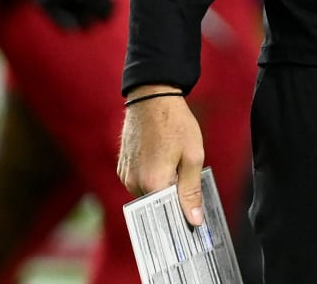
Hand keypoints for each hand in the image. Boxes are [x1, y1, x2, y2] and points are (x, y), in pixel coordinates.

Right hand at [118, 90, 207, 225]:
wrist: (153, 96)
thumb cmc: (175, 123)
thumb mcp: (192, 156)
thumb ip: (191, 191)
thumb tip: (194, 220)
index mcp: (153, 183)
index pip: (167, 214)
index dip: (182, 214)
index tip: (193, 212)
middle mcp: (134, 183)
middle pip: (156, 205)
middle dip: (172, 199)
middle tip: (186, 180)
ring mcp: (125, 175)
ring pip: (147, 194)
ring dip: (161, 187)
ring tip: (172, 164)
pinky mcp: (122, 166)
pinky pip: (138, 182)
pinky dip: (150, 178)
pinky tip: (161, 159)